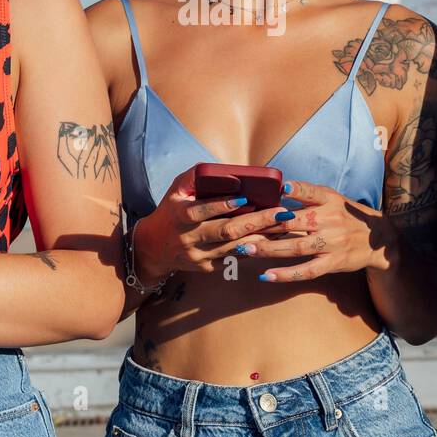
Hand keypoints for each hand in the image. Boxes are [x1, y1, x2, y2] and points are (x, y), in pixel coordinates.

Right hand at [132, 166, 292, 281]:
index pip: (200, 211)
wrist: (153, 248)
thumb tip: (226, 169)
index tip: (245, 198)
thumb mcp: (176, 189)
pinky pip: (234, 259)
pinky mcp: (207, 268)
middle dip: (257, 222)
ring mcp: (199, 256)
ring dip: (262, 237)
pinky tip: (273, 240)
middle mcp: (189, 238)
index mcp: (179, 215)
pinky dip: (254, 249)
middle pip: (226, 232)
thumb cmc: (171, 210)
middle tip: (281, 212)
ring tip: (284, 226)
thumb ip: (196, 176)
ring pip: (235, 248)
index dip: (222, 205)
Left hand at [253, 179, 392, 281]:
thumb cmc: (345, 215)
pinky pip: (307, 271)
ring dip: (269, 249)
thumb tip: (278, 189)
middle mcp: (330, 220)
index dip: (295, 189)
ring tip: (246, 249)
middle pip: (293, 222)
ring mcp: (332, 243)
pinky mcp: (333, 263)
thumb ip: (308, 193)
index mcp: (329, 200)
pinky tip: (266, 275)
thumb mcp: (332, 198)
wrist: (378, 239)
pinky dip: (286, 274)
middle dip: (265, 225)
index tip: (278, 189)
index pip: (310, 191)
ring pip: (296, 247)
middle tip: (240, 228)